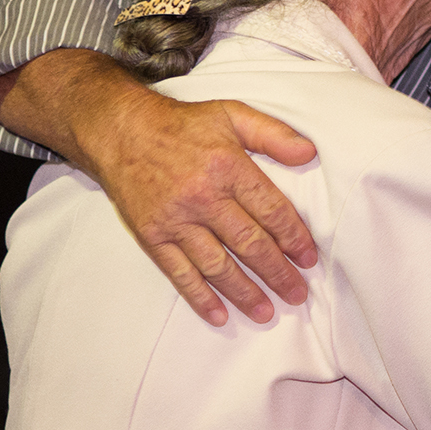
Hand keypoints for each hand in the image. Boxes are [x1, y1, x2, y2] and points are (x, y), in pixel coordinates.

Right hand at [81, 81, 321, 325]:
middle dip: (277, 273)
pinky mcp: (152, 236)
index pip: (270, 210)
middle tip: (296, 294)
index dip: (293, 238)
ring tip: (267, 312)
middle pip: (249, 243)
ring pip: (218, 265)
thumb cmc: (182, 125)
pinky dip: (201, 297)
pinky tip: (220, 315)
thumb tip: (310, 154)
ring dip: (245, 292)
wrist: (121, 131)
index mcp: (227, 166)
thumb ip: (273, 134)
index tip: (308, 259)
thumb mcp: (232, 114)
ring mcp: (175, 220)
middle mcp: (203, 196)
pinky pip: (180, 273)